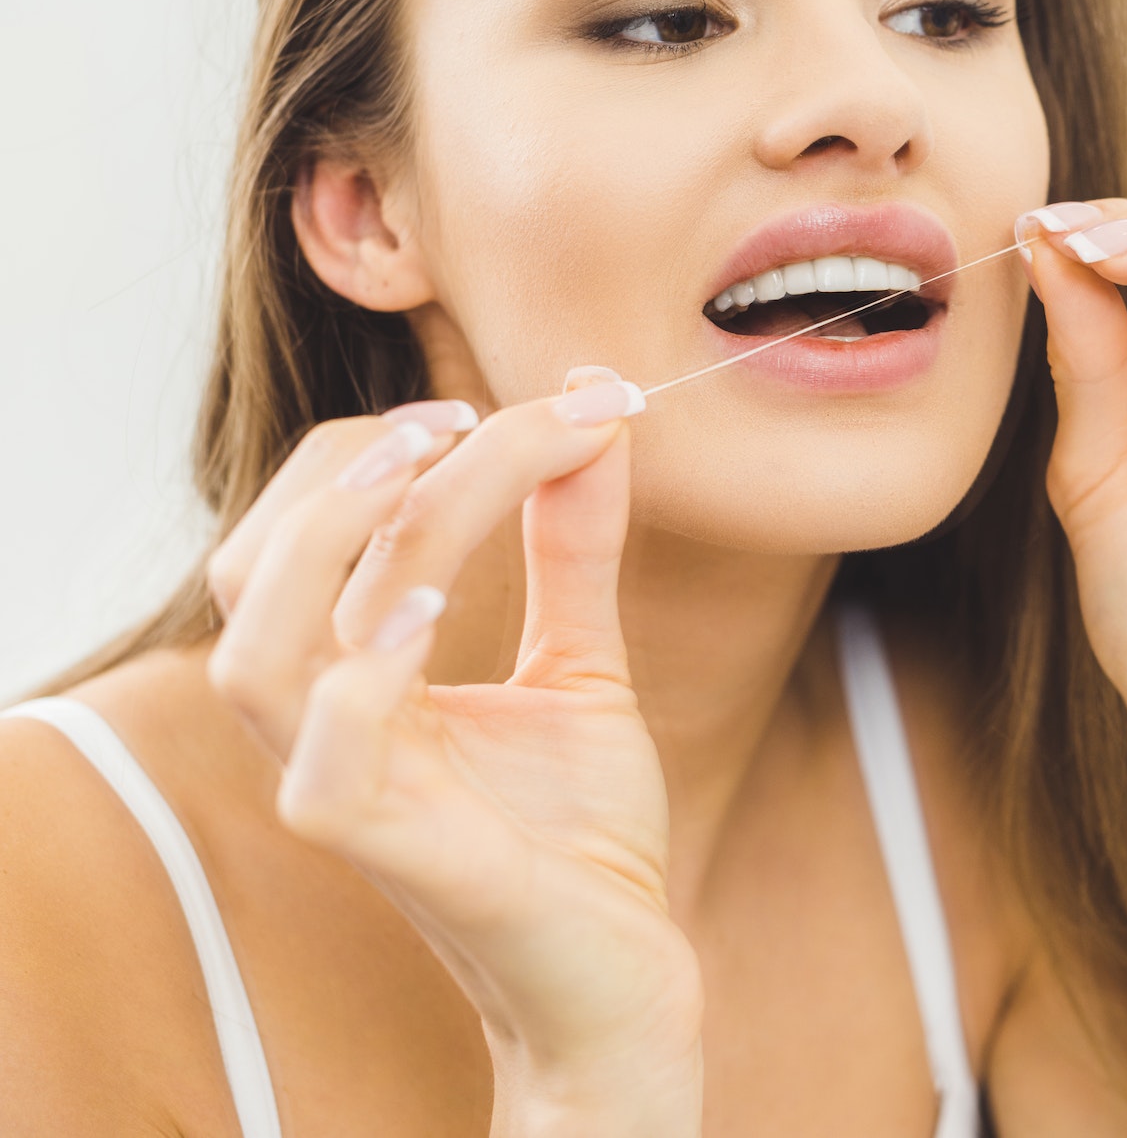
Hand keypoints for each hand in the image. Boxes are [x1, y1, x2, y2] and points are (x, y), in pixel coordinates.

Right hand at [202, 377, 700, 1137]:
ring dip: (333, 542)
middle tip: (465, 419)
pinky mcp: (386, 852)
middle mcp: (328, 724)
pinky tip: (428, 612)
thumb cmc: (583, 832)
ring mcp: (344, 789)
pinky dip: (360, 678)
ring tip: (429, 469)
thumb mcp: (583, 664)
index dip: (392, 444)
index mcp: (355, 675)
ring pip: (256, 652)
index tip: (532, 402)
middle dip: (354, 469)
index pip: (314, 530)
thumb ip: (575, 551)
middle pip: (262, 566)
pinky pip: (323, 764)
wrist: (625, 968)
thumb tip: (595, 420)